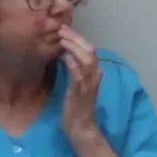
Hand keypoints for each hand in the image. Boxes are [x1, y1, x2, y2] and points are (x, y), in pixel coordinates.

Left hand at [57, 27, 102, 142]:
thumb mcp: (77, 84)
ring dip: (74, 47)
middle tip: (62, 30)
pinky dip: (73, 65)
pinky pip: (79, 76)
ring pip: (87, 60)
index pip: (90, 50)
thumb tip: (68, 55)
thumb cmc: (77, 106)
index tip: (65, 30)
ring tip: (62, 39)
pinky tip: (65, 58)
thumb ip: (76, 70)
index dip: (78, 38)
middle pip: (90, 51)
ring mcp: (89, 84)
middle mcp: (95, 76)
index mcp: (94, 73)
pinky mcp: (81, 93)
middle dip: (76, 38)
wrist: (81, 127)